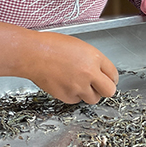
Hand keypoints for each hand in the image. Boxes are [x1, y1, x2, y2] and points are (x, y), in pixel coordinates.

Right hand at [0, 21, 117, 103]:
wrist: (32, 54)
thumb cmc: (51, 46)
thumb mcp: (79, 46)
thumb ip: (92, 60)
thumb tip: (100, 72)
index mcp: (94, 57)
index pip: (113, 74)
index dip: (111, 78)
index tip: (108, 80)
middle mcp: (89, 73)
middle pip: (109, 91)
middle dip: (105, 89)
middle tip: (98, 86)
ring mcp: (78, 86)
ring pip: (93, 99)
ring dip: (89, 94)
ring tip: (79, 84)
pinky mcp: (66, 96)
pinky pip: (77, 100)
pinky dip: (74, 96)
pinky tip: (66, 85)